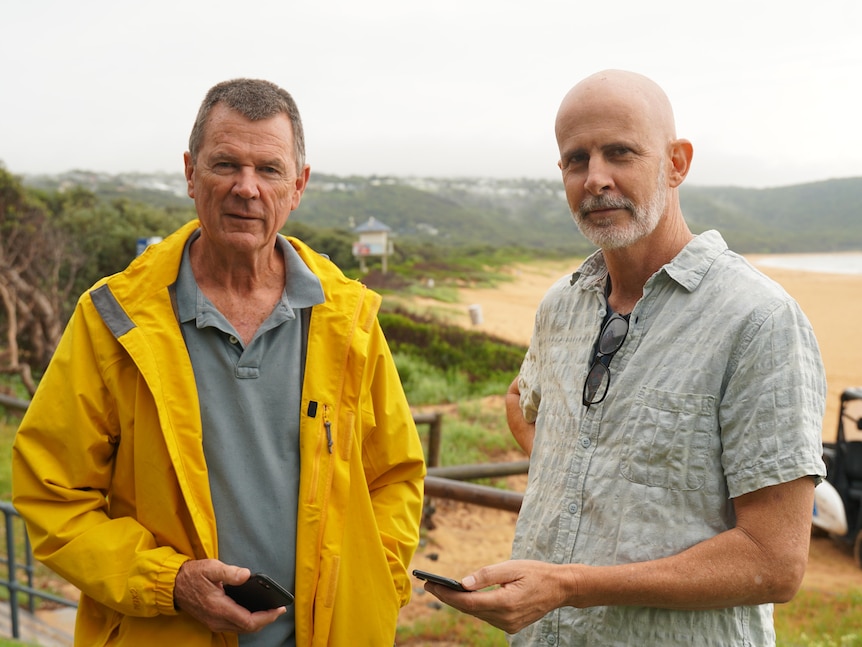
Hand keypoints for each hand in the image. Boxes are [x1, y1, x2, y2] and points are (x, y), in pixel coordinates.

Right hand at [173, 559, 285, 633]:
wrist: (173, 585)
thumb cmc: (192, 575)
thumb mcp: (211, 568)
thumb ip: (230, 572)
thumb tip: (246, 575)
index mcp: (219, 608)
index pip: (249, 620)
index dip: (267, 617)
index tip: (279, 609)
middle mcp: (217, 619)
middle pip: (248, 628)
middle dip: (266, 620)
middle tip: (278, 609)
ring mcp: (214, 622)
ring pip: (242, 629)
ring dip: (258, 622)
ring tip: (270, 610)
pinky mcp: (213, 621)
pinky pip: (235, 626)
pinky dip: (248, 621)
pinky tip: (254, 611)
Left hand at [423, 560, 576, 633]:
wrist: (561, 588)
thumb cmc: (536, 573)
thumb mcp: (511, 567)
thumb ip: (486, 575)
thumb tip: (462, 583)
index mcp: (506, 602)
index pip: (468, 602)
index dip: (446, 595)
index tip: (430, 584)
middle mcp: (506, 618)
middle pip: (469, 609)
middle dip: (448, 597)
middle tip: (430, 584)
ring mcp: (509, 625)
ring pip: (477, 614)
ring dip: (460, 603)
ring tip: (442, 589)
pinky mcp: (511, 626)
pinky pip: (487, 616)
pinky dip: (474, 607)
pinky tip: (464, 597)